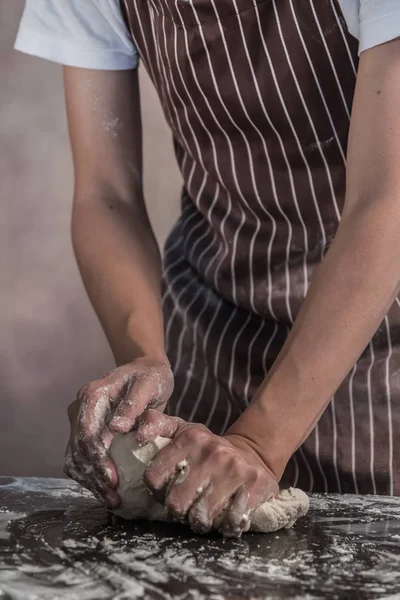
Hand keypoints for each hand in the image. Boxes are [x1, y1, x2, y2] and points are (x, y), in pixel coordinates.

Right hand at [63, 358, 173, 506]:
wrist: (145, 371)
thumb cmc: (150, 376)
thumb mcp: (148, 384)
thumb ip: (133, 405)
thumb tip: (116, 429)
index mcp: (92, 395)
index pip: (87, 433)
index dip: (98, 460)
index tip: (114, 480)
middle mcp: (80, 408)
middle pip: (78, 450)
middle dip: (94, 477)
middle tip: (113, 499)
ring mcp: (81, 420)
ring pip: (75, 458)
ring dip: (90, 481)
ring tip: (111, 500)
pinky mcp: (87, 432)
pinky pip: (81, 458)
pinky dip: (91, 476)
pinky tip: (107, 490)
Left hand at [135, 410, 278, 536]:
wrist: (253, 453)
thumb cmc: (207, 449)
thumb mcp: (182, 430)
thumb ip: (155, 423)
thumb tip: (134, 431)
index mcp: (190, 437)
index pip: (154, 478)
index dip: (157, 492)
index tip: (166, 491)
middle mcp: (213, 450)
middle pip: (176, 503)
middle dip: (178, 511)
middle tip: (187, 505)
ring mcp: (235, 468)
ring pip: (201, 517)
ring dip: (201, 521)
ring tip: (204, 512)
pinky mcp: (255, 485)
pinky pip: (230, 522)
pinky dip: (225, 526)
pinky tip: (225, 516)